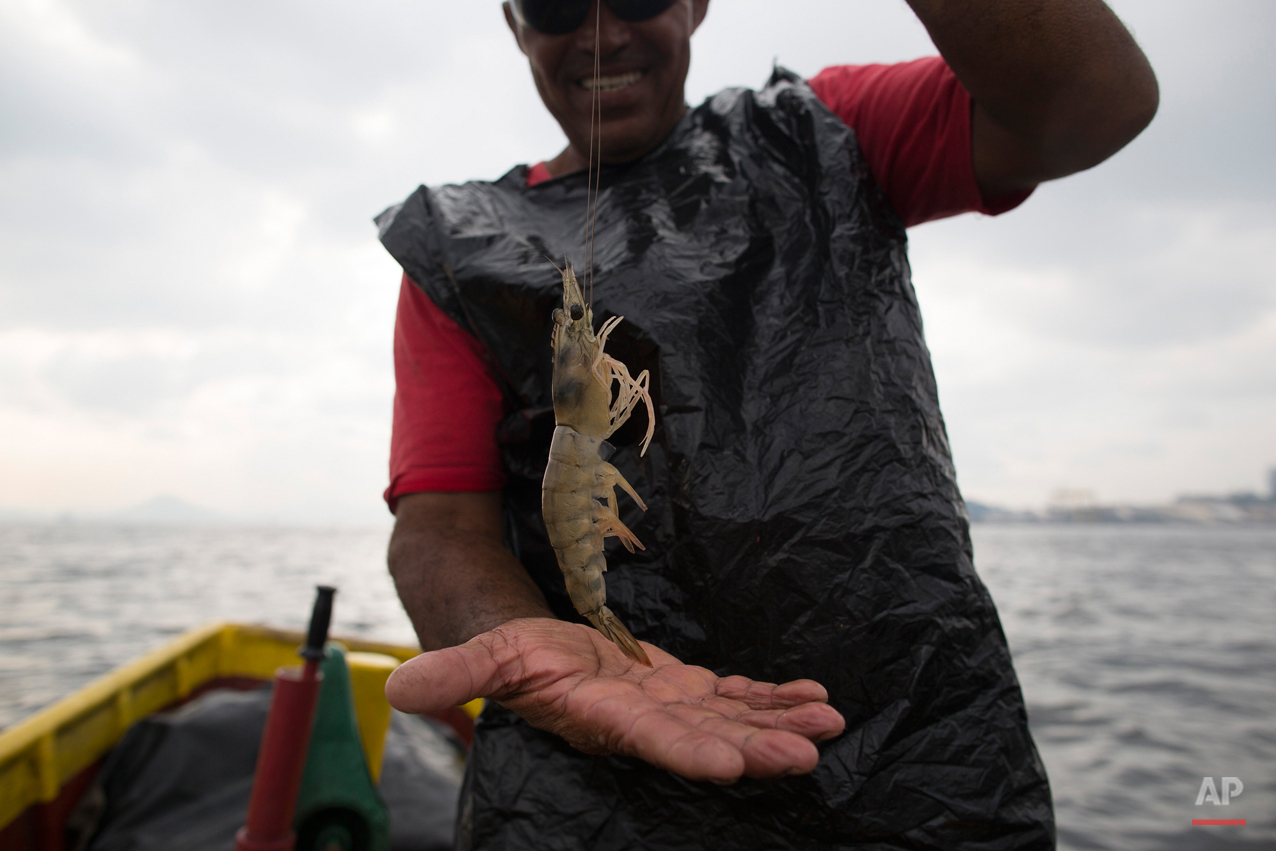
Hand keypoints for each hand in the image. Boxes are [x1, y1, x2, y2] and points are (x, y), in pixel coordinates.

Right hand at [385, 617, 844, 783]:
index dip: (687, 752)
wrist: (549, 659)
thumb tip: (397, 690)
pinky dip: (775, 696)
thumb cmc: (519, 658)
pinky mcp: (690, 691)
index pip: (646, 740)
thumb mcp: (490, 656)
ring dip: (780, 722)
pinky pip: (739, 697)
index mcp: (600, 718)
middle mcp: (645, 723)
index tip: (729, 764)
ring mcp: (673, 709)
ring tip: (829, 721)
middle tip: (808, 750)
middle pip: (706, 740)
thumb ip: (456, 673)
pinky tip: (813, 696)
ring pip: (733, 721)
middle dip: (756, 747)